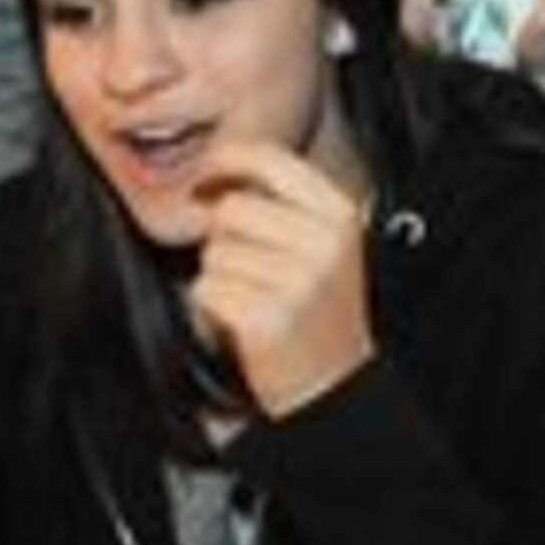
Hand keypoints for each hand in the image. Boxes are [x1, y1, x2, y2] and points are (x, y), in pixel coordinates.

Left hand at [188, 143, 376, 417]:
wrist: (333, 385)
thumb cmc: (318, 311)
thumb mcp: (322, 245)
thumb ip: (283, 204)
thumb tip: (216, 176)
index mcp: (339, 215)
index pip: (271, 160)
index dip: (227, 161)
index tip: (207, 177)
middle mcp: (323, 243)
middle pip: (231, 209)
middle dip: (224, 237)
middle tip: (250, 269)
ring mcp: (297, 281)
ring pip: (214, 253)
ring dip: (220, 276)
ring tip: (254, 298)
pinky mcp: (265, 317)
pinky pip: (205, 290)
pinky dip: (212, 307)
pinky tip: (243, 321)